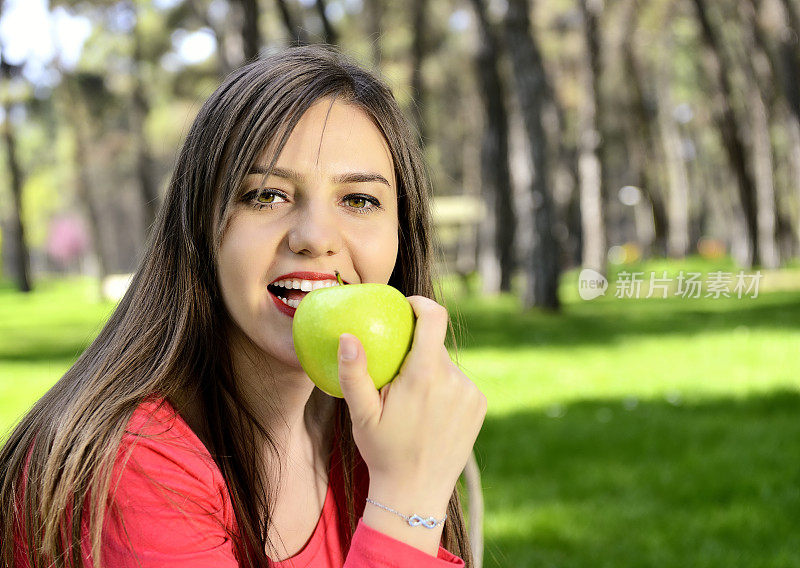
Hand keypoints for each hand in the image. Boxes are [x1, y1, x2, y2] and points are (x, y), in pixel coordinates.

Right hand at [337, 295, 486, 503]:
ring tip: (411, 404)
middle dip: (415, 350)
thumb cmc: (383, 452)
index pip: (433, 317)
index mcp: (424, 377)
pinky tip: (429, 414)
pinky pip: (458, 382)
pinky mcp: (480, 405)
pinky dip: (443, 387)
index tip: (405, 307)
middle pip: (434, 344)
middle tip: (394, 375)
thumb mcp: (361, 415)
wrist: (416, 494)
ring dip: (429, 372)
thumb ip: (353, 373)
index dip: (420, 304)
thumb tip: (348, 336)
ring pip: (445, 365)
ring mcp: (470, 393)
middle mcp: (454, 380)